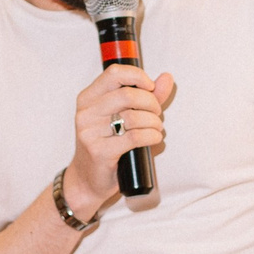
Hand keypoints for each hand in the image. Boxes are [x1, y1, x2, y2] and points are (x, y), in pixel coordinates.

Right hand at [64, 63, 176, 217]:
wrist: (87, 179)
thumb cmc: (107, 145)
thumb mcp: (123, 117)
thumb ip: (146, 96)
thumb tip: (167, 78)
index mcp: (88, 98)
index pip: (114, 73)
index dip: (137, 76)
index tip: (150, 87)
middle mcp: (86, 113)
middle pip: (127, 95)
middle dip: (150, 103)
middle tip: (156, 113)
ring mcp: (90, 132)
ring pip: (133, 117)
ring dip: (153, 122)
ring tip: (156, 128)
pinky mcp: (99, 152)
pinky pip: (134, 138)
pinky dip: (151, 136)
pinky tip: (154, 138)